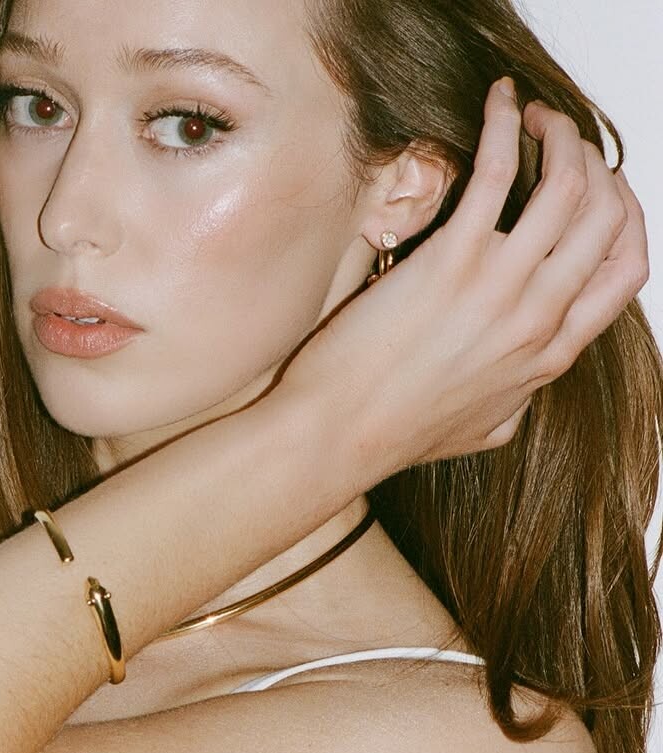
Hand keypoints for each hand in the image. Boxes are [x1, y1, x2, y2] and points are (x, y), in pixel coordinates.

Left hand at [282, 77, 649, 473]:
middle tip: (561, 144)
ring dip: (562, 135)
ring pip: (571, 185)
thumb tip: (527, 386)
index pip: (627, 269)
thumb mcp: (484, 428)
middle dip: (596, 165)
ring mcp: (500, 289)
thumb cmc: (396, 435)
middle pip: (609, 216)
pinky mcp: (451, 262)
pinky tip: (500, 103)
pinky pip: (498, 171)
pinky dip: (506, 124)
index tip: (599, 195)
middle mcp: (538, 319)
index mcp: (551, 356)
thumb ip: (519, 399)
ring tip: (537, 117)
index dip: (624, 218)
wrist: (338, 435)